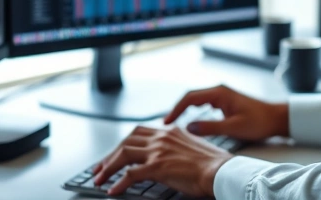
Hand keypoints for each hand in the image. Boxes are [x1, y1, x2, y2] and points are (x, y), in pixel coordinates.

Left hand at [92, 124, 231, 197]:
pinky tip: (113, 190)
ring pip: (123, 154)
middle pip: (126, 141)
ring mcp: (159, 151)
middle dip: (109, 155)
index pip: (138, 132)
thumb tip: (166, 156)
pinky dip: (119, 182)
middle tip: (99, 168)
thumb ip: (176, 147)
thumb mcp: (191, 147)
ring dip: (108, 167)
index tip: (113, 154)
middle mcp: (162, 137)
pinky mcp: (158, 166)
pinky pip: (131, 174)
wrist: (221, 171)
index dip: (122, 144)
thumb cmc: (212, 164)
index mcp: (170, 131)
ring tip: (99, 179)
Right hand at [164, 84, 288, 140]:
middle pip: (191, 96)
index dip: (176, 109)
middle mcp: (219, 91)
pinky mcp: (225, 101)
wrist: (276, 118)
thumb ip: (210, 127)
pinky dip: (193, 110)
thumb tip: (189, 127)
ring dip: (184, 109)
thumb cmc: (259, 122)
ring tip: (174, 122)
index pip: (190, 98)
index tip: (167, 121)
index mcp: (219, 93)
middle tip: (166, 123)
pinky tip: (190, 120)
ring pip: (196, 99)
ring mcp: (222, 95)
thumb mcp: (233, 128)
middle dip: (177, 109)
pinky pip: (204, 103)